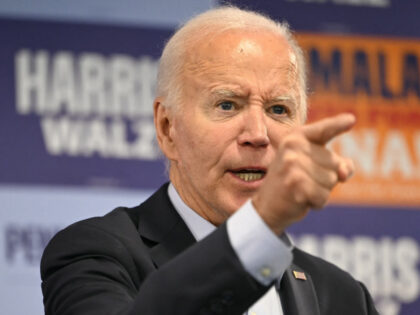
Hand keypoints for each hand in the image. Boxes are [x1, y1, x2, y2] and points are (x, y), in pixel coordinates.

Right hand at [252, 113, 355, 234]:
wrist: (266, 205)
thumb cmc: (293, 182)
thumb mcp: (312, 166)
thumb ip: (337, 163)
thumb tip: (344, 172)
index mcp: (296, 138)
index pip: (324, 130)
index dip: (337, 125)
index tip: (351, 120)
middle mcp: (293, 147)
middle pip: (335, 164)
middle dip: (327, 178)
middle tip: (303, 181)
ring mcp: (292, 165)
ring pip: (332, 180)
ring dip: (321, 191)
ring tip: (301, 189)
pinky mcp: (295, 185)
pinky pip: (323, 196)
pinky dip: (317, 203)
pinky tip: (301, 199)